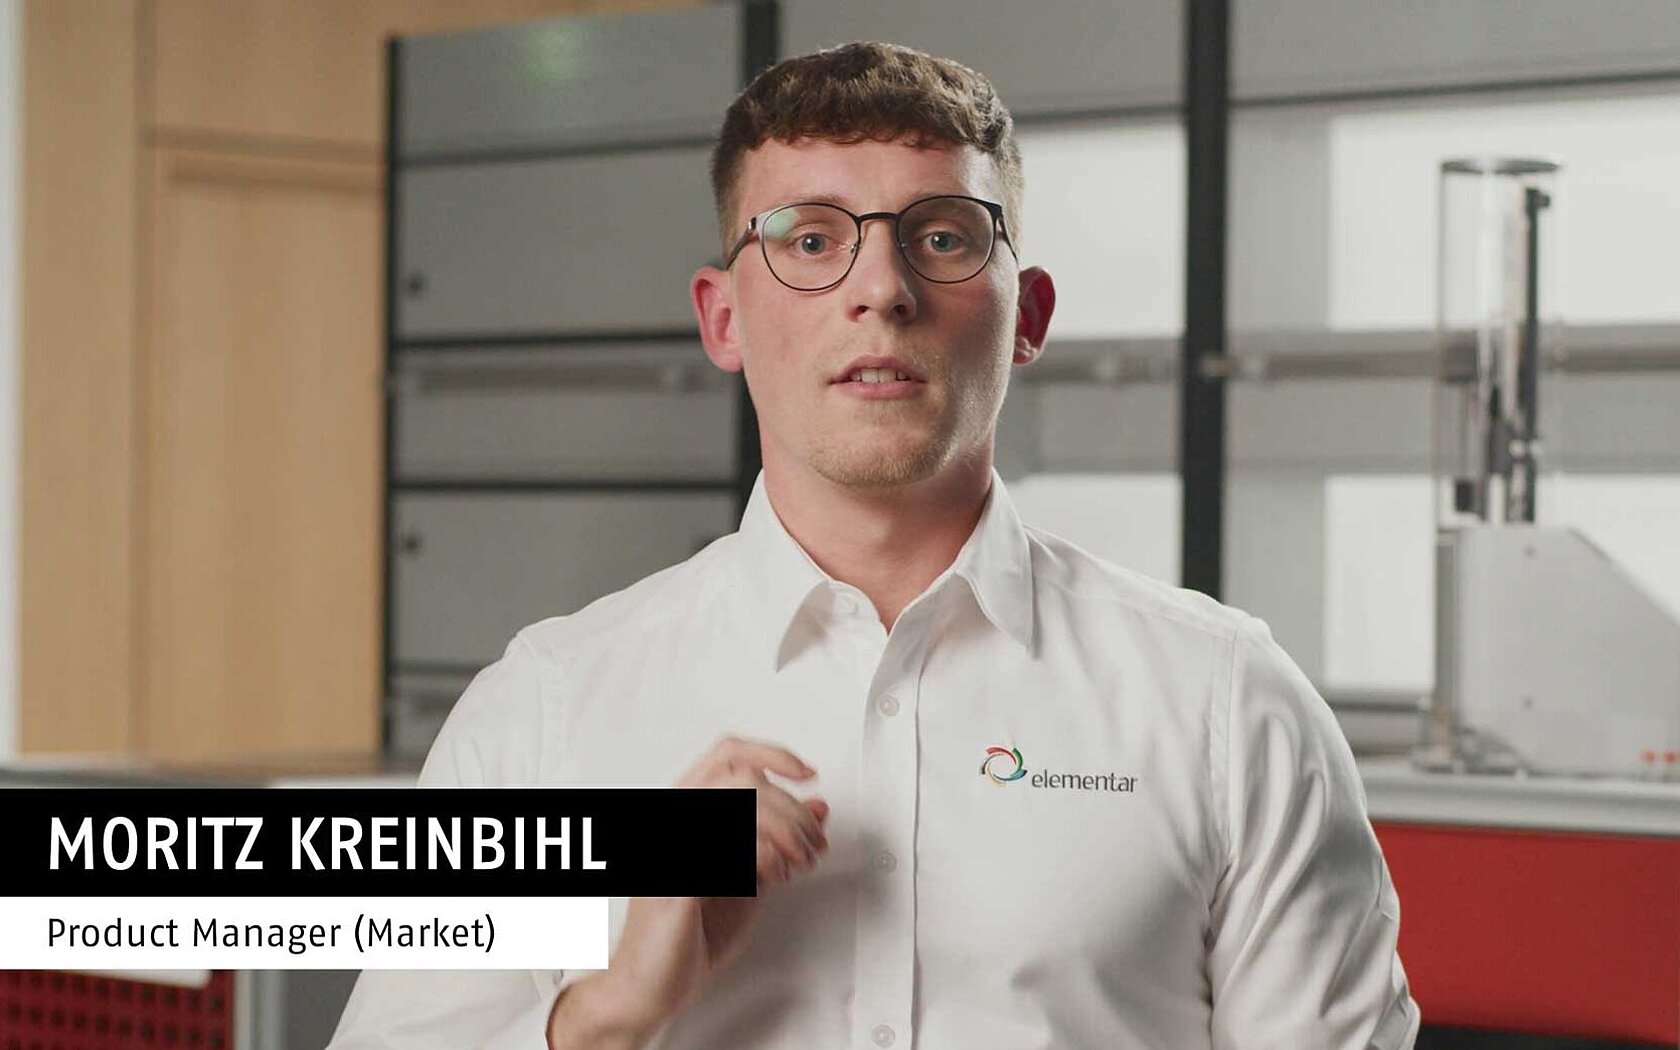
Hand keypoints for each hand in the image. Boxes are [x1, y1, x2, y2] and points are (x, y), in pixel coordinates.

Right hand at [547, 736, 829, 1045]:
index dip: (773, 755)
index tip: (807, 774)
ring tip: (801, 862)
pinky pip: (737, 849)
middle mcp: (670, 820)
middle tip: (814, 843)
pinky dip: (770, 857)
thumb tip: (817, 807)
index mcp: (683, 810)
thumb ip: (778, 840)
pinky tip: (776, 878)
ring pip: (744, 805)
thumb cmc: (689, 934)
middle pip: (746, 778)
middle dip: (795, 809)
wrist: (649, 987)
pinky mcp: (677, 884)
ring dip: (789, 832)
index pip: (728, 754)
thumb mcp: (749, 877)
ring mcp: (671, 849)